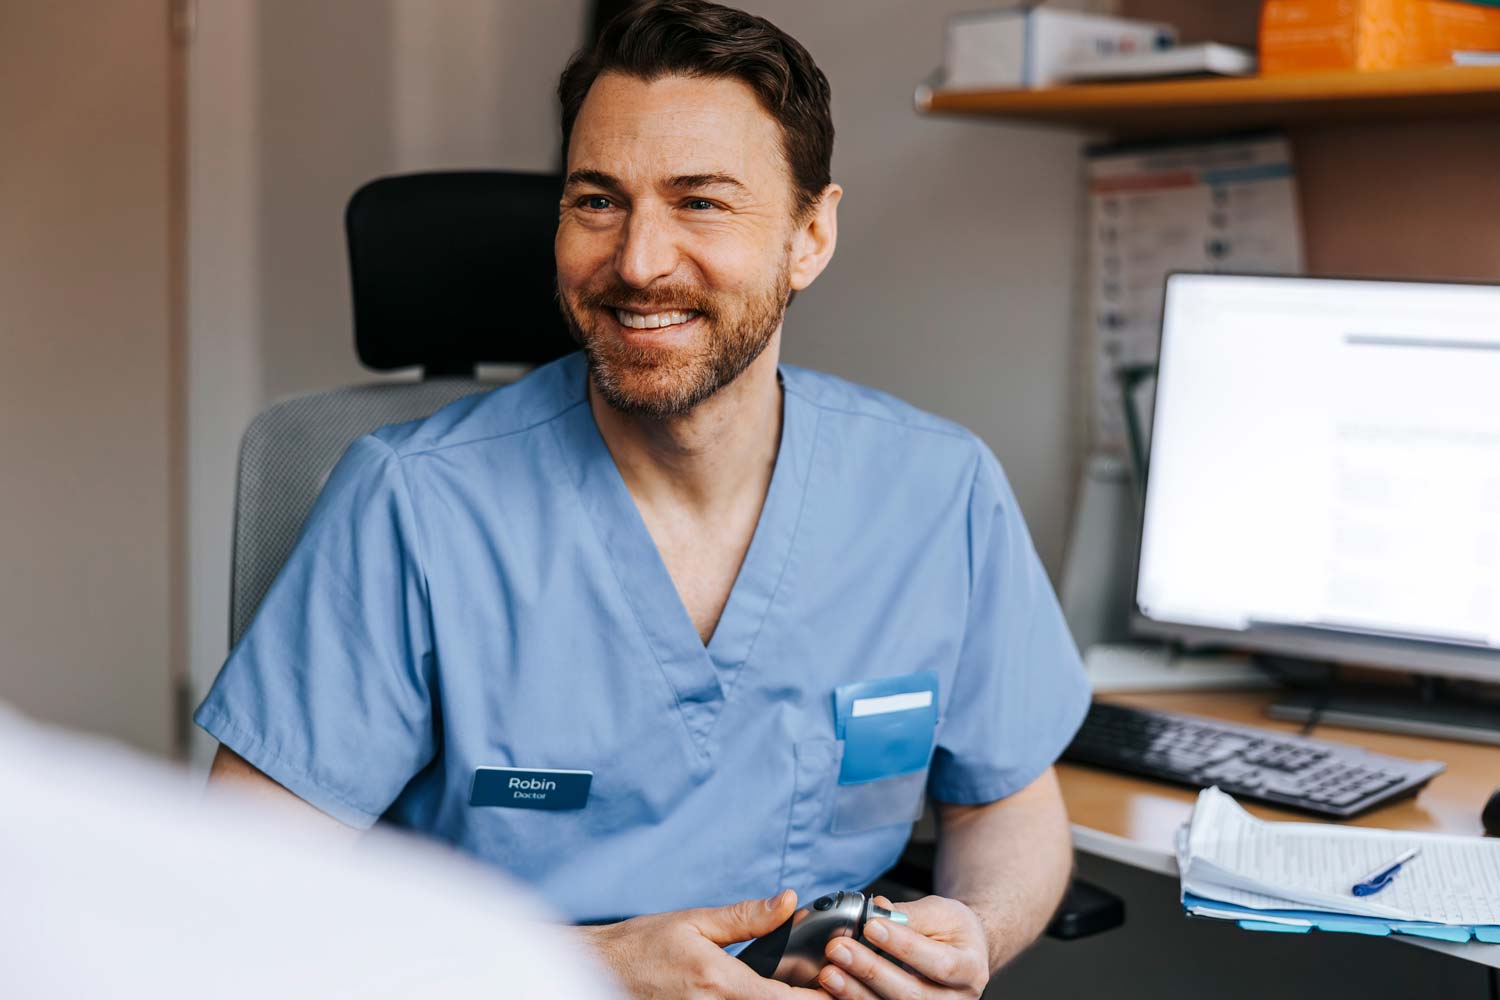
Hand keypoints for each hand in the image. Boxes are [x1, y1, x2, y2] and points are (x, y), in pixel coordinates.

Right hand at [580, 889, 829, 999]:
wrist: (600, 970)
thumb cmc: (642, 945)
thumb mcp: (694, 921)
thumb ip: (746, 917)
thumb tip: (788, 902)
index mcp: (718, 981)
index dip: (818, 997)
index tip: (837, 985)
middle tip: (826, 985)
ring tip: (799, 989)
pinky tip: (766, 993)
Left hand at [817, 895, 989, 999]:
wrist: (964, 951)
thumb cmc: (953, 931)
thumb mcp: (941, 912)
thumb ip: (909, 913)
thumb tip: (877, 909)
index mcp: (969, 969)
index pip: (938, 964)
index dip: (903, 946)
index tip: (871, 925)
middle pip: (911, 994)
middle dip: (871, 971)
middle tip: (839, 948)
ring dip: (855, 993)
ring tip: (829, 972)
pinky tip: (832, 990)